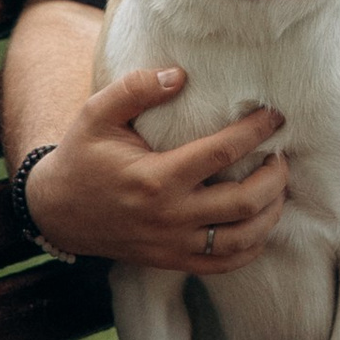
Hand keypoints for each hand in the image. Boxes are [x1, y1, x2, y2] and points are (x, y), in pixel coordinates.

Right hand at [27, 64, 288, 271]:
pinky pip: (224, 264)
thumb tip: (179, 75)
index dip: (255, 131)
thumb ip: (135, 89)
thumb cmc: (81, 157)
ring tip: (277, 184)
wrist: (57, 212)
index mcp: (155, 179)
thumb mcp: (96, 114)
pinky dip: (252, 246)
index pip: (221, 154)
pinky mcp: (172, 261)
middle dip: (275, 176)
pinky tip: (260, 222)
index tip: (275, 115)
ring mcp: (173, 245)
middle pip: (244, 203)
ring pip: (242, 238)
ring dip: (271, 212)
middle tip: (282, 154)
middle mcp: (169, 217)